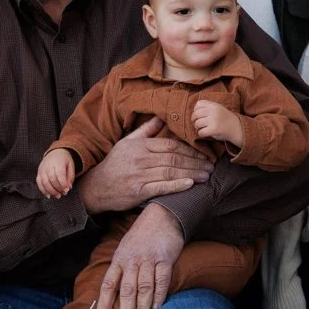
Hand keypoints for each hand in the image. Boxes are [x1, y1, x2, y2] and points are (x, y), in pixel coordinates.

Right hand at [36, 147, 77, 199]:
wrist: (55, 153)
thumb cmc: (64, 161)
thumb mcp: (71, 166)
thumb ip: (70, 177)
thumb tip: (68, 188)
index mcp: (58, 161)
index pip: (59, 174)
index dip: (63, 183)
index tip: (66, 190)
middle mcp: (48, 164)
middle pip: (51, 179)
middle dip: (58, 188)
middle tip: (64, 193)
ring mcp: (42, 169)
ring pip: (44, 182)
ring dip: (51, 191)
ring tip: (58, 196)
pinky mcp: (38, 173)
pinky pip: (39, 183)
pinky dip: (43, 190)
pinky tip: (49, 195)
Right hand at [75, 117, 209, 216]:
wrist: (97, 186)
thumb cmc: (114, 164)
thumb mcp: (127, 143)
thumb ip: (145, 130)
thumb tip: (160, 117)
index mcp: (140, 146)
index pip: (170, 145)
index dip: (189, 149)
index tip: (203, 153)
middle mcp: (141, 159)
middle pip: (174, 158)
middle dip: (195, 162)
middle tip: (211, 166)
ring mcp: (140, 176)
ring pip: (171, 172)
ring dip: (191, 173)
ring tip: (206, 176)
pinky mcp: (139, 192)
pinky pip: (161, 187)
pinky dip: (177, 185)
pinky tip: (190, 184)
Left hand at [95, 202, 183, 308]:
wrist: (162, 215)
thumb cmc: (142, 235)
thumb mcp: (125, 249)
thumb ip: (121, 269)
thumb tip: (114, 293)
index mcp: (119, 259)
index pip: (109, 283)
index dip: (104, 302)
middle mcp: (132, 260)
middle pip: (127, 289)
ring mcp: (149, 260)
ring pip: (144, 288)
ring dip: (141, 308)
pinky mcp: (165, 259)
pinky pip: (161, 281)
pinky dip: (159, 296)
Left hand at [191, 99, 243, 147]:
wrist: (237, 128)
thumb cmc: (225, 119)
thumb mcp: (218, 109)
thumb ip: (207, 108)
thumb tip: (193, 113)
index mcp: (214, 105)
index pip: (198, 104)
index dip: (195, 110)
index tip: (199, 115)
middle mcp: (213, 111)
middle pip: (195, 114)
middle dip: (194, 120)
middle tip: (198, 124)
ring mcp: (213, 120)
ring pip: (197, 124)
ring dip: (198, 128)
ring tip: (203, 128)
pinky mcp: (214, 130)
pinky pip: (201, 132)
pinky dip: (201, 134)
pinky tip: (206, 133)